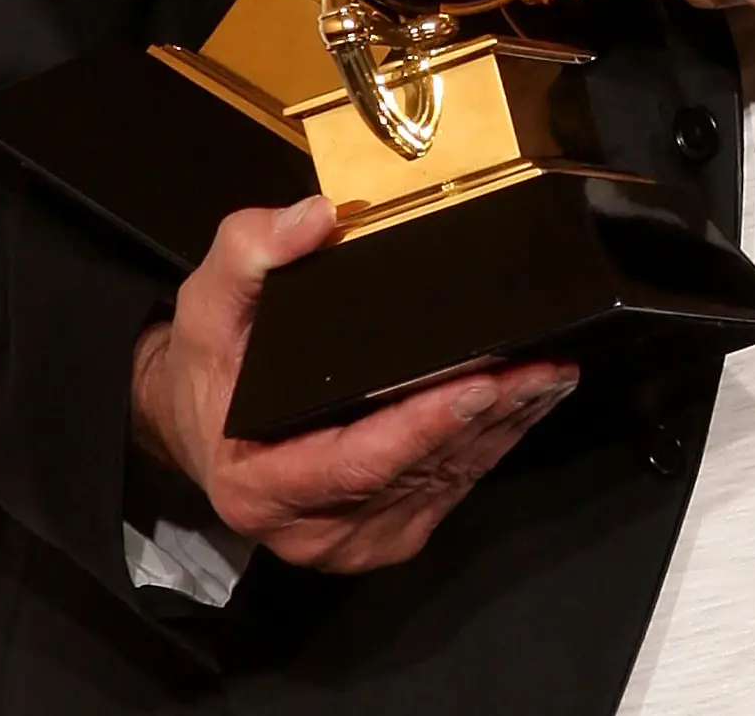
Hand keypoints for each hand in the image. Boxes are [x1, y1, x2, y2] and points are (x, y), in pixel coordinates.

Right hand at [129, 196, 575, 572]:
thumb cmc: (212, 366)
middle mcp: (309, 528)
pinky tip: (527, 403)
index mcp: (260, 487)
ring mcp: (353, 538)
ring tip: (550, 376)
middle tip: (544, 366)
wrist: (204, 419)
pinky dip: (494, 443)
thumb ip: (252, 251)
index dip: (423, 426)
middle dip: (489, 417)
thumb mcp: (210, 299)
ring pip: (445, 481)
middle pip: (417, 471)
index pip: (357, 463)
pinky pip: (451, 487)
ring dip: (506, 429)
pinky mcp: (388, 530)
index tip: (483, 384)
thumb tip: (314, 217)